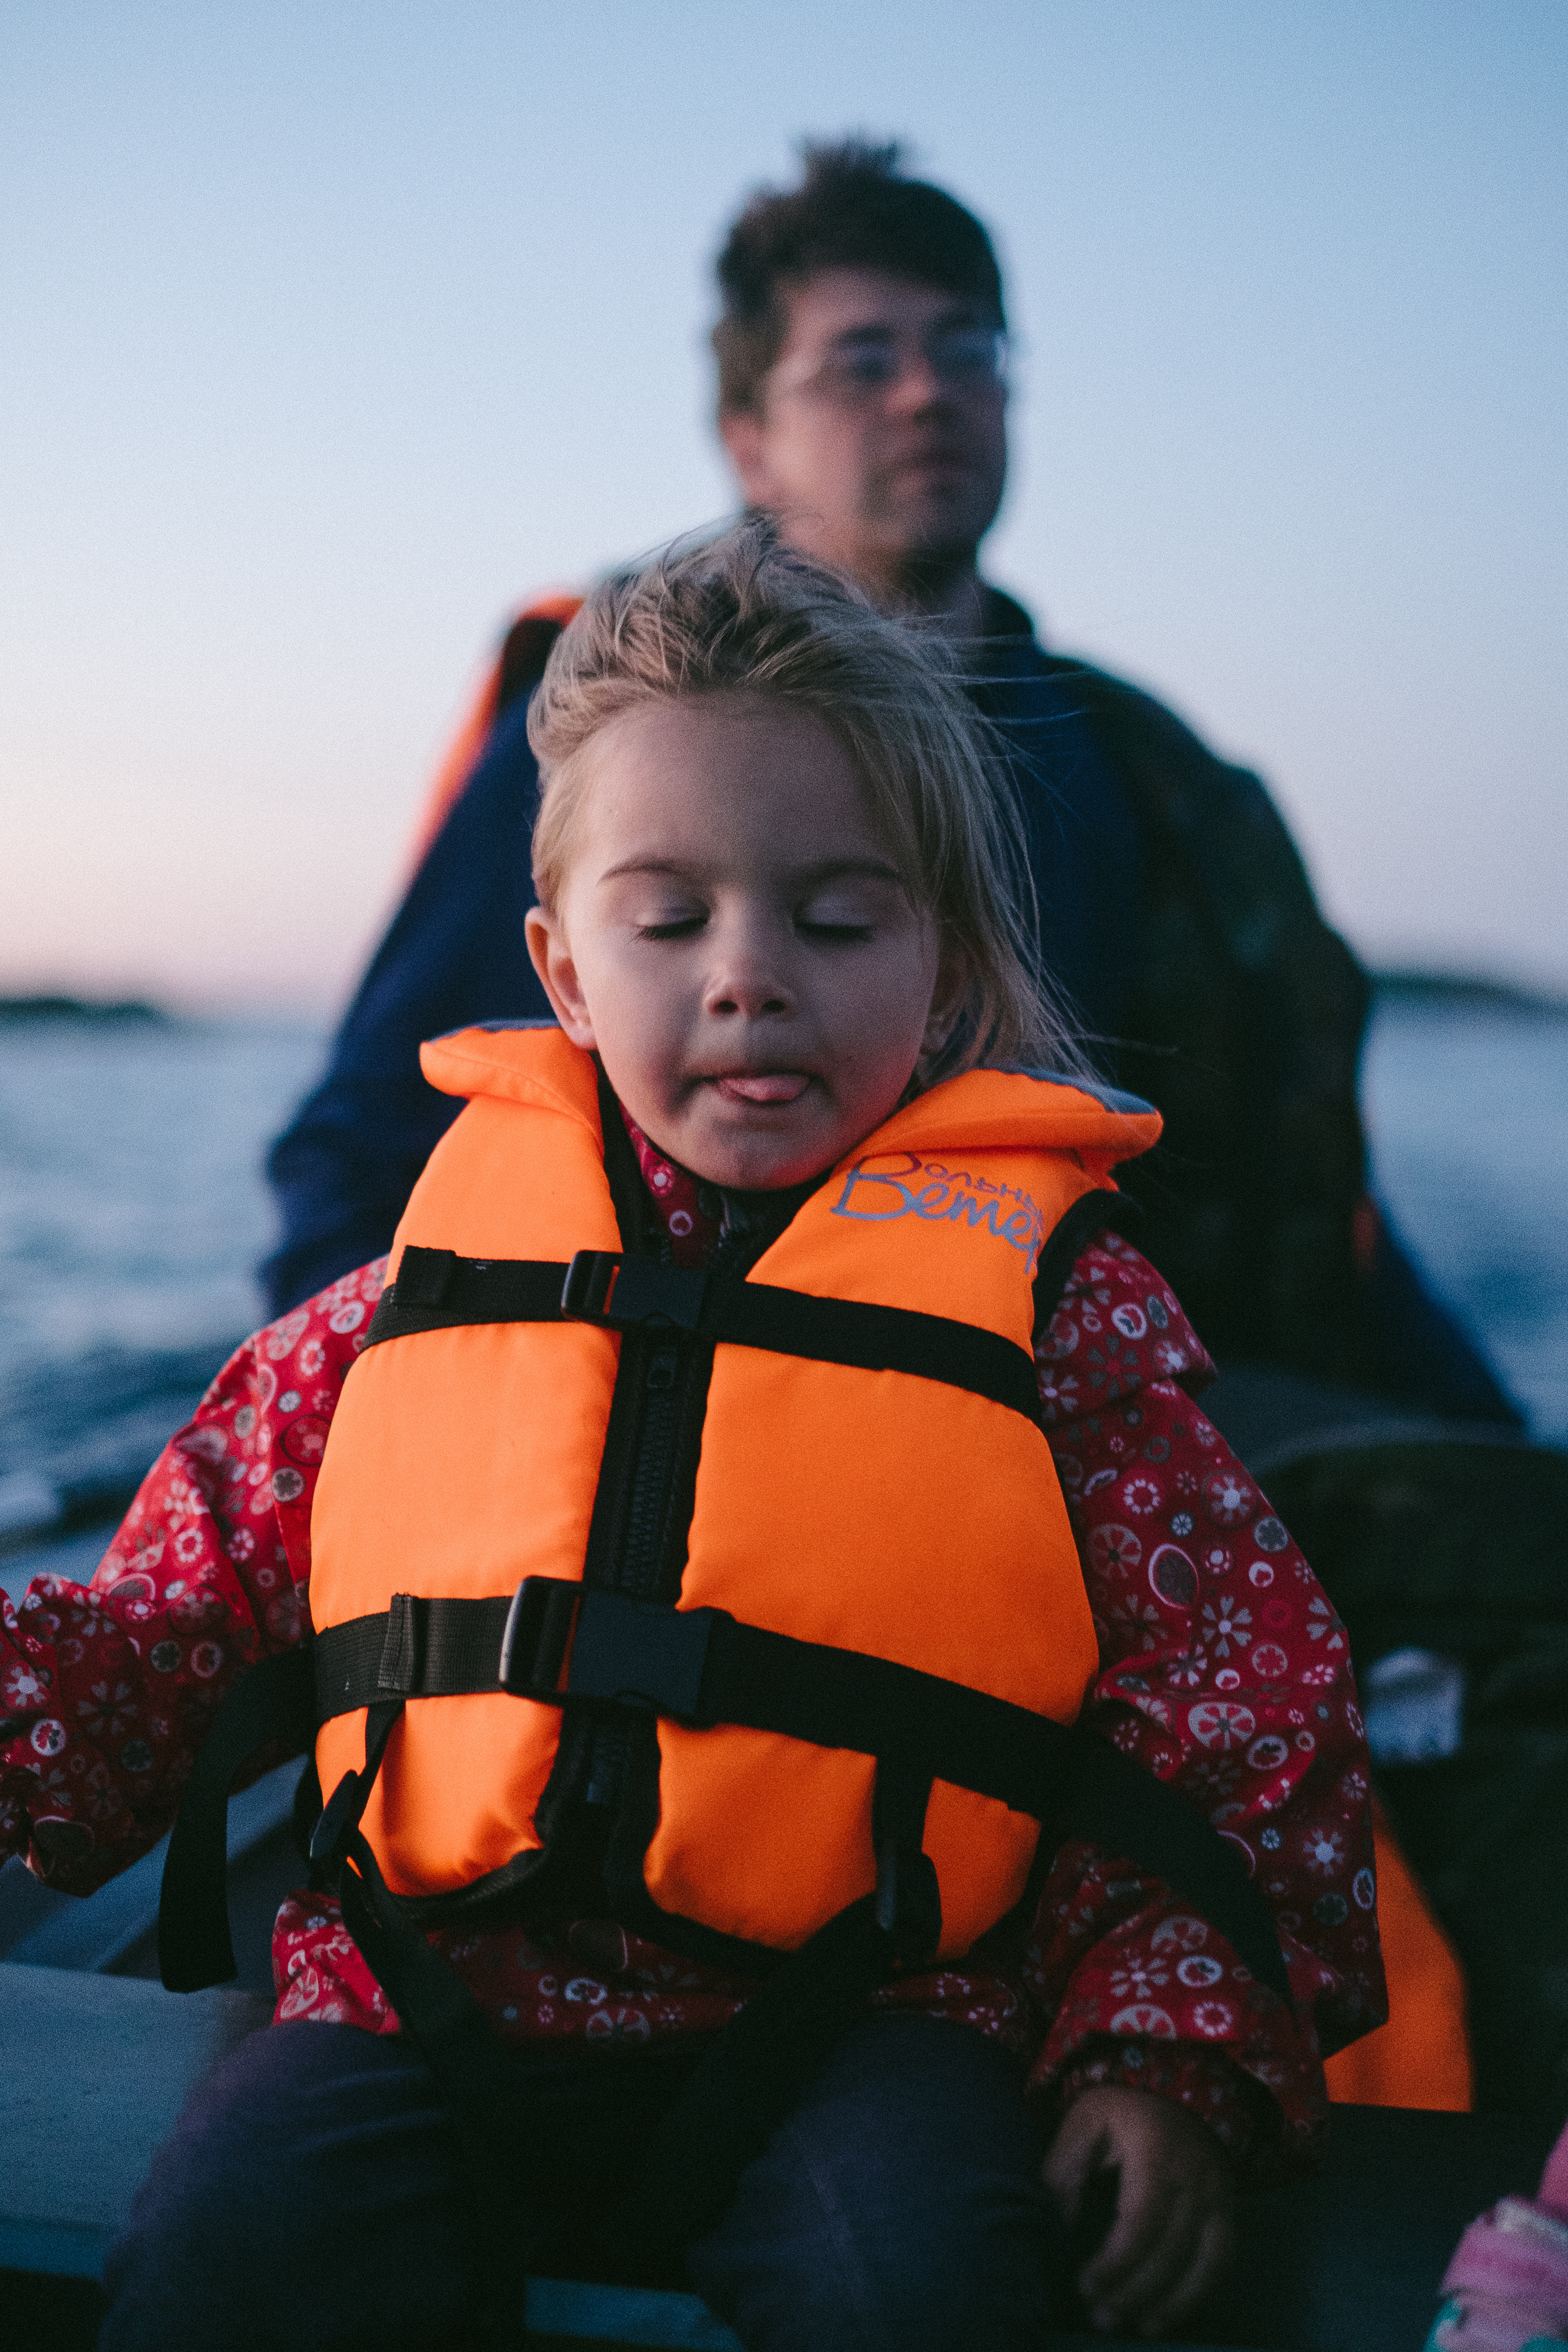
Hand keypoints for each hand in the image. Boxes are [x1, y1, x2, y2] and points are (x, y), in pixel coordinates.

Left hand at [1042, 2084, 1235, 2336]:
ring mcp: (1218, 2195)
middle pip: (1171, 2250)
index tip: (1085, 2285)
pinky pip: (1220, 2263)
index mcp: (1156, 2149)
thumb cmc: (1119, 2113)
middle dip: (1134, 2291)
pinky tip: (1163, 2317)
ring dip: (1166, 2304)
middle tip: (1099, 2315)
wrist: (1170, 2095)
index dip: (1116, 2262)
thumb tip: (1057, 2231)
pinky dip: (1196, 2296)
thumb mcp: (1084, 2125)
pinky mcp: (1227, 2212)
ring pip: (1202, 2263)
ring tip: (1129, 2324)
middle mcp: (1195, 2175)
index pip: (1141, 2220)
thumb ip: (1065, 2174)